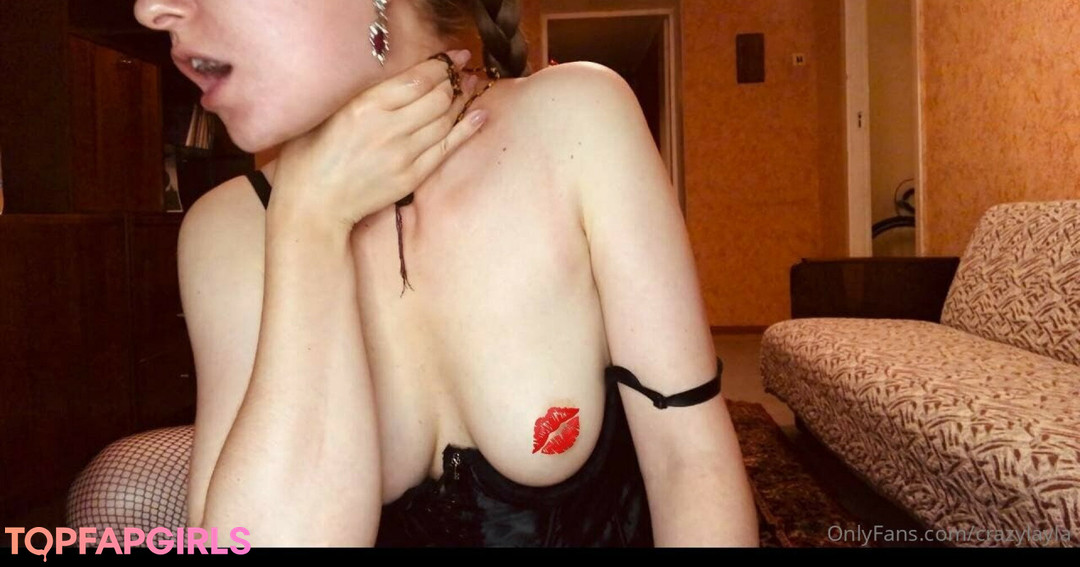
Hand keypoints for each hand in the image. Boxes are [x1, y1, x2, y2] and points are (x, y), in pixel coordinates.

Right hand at [269, 49, 485, 231]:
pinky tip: (479, 114)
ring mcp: (403, 154)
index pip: (418, 79)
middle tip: (463, 72)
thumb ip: (366, 96)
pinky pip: (446, 148)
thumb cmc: (312, 155)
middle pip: (438, 97)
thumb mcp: (332, 113)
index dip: (441, 65)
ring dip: (462, 101)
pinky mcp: (411, 176)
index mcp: (365, 106)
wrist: (314, 204)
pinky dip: (466, 129)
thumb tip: (403, 81)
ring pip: (445, 120)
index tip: (453, 56)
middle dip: (454, 81)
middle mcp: (388, 128)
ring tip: (471, 87)